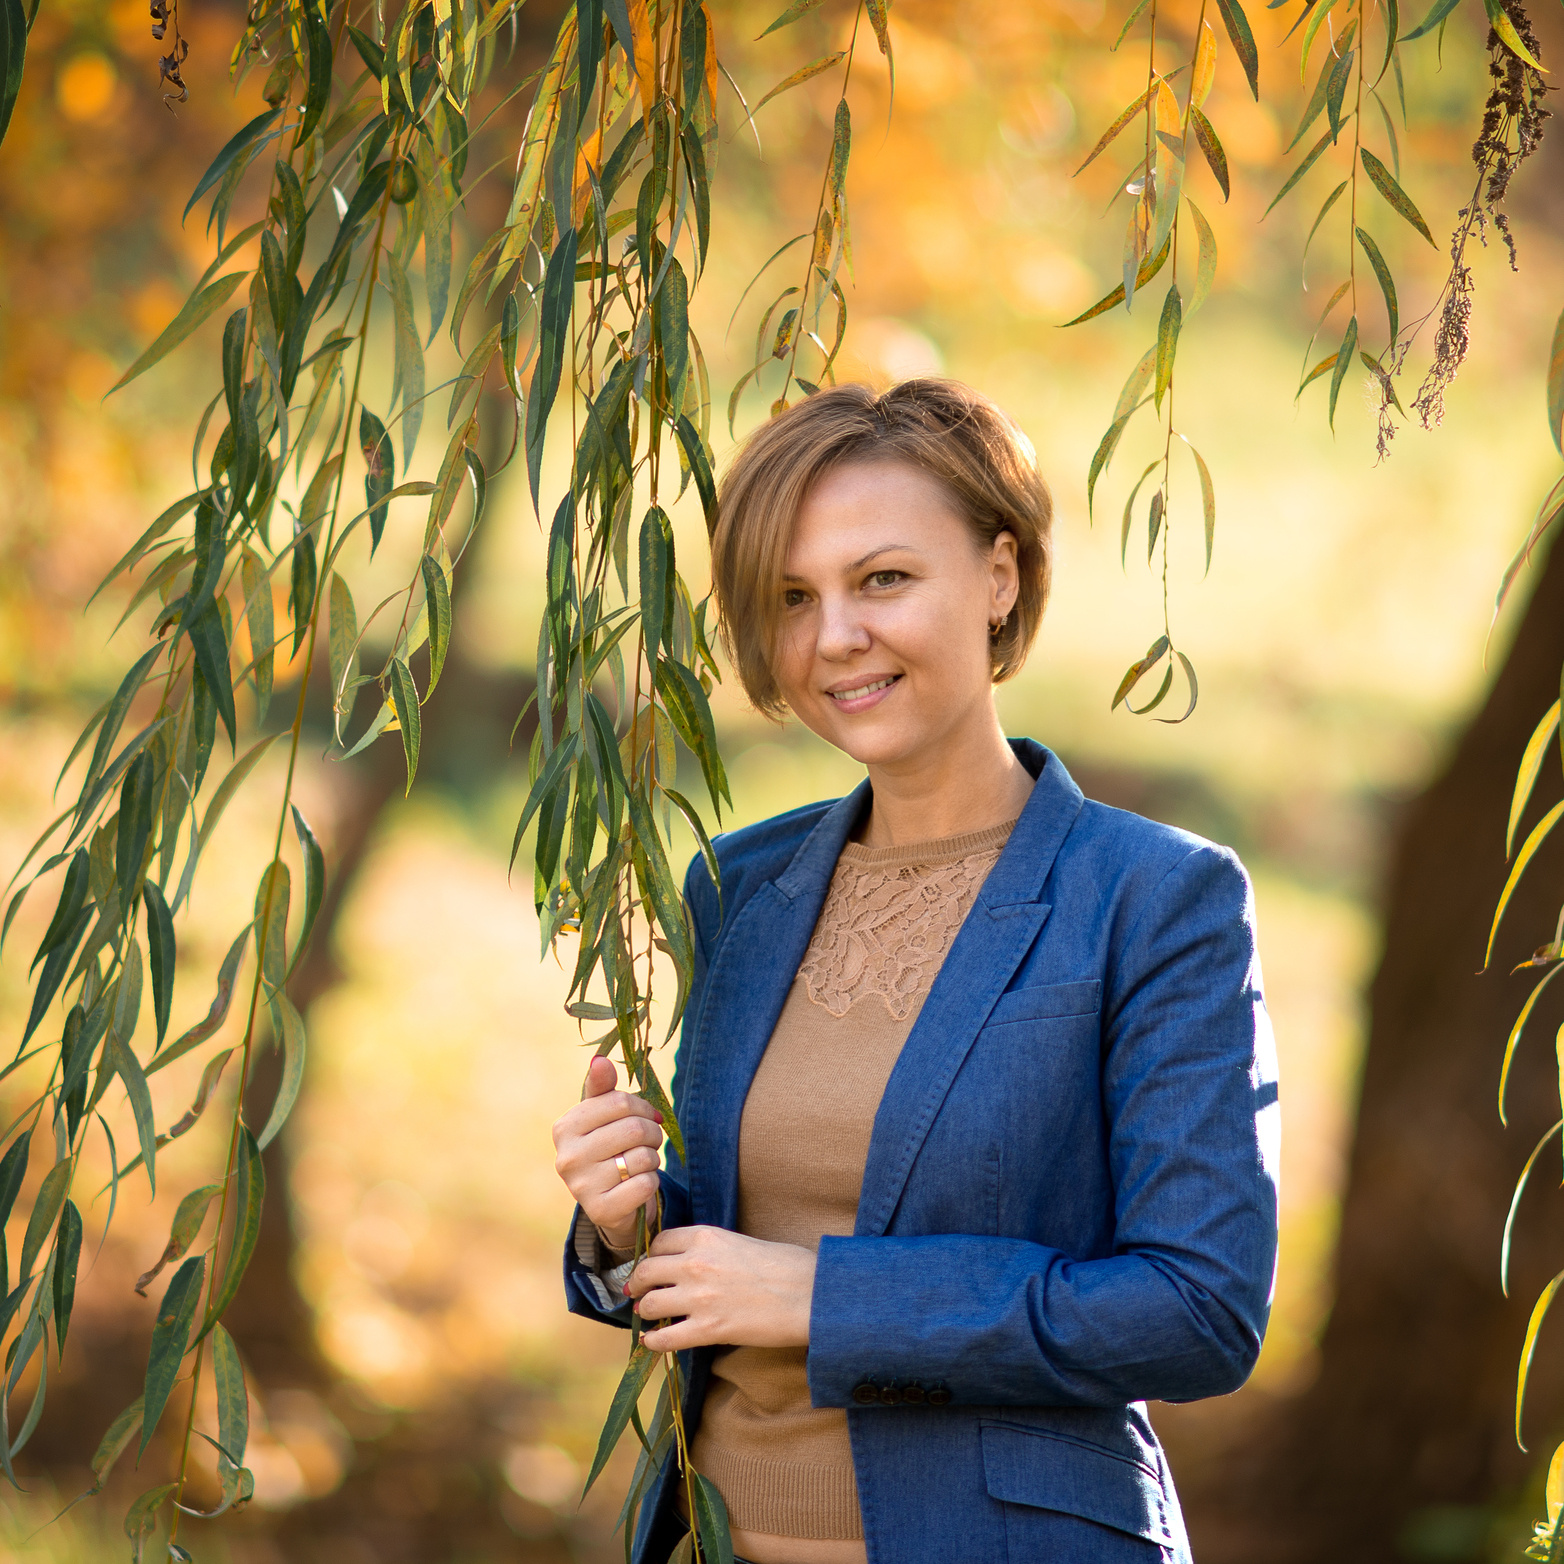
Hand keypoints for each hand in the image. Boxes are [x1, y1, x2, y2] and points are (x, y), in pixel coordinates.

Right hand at [552, 1055, 662, 1250]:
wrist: (613, 1203)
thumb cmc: (609, 1149)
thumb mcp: (602, 1118)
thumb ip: (602, 1088)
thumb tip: (600, 1060)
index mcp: (564, 1128)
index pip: (619, 1102)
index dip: (643, 1108)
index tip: (647, 1116)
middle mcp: (567, 1157)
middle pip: (633, 1128)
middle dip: (652, 1133)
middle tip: (649, 1141)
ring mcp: (581, 1187)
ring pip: (642, 1157)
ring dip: (652, 1159)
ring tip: (641, 1163)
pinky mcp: (601, 1211)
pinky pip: (645, 1184)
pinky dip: (651, 1183)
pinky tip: (638, 1185)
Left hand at [628, 1226, 815, 1351]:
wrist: (810, 1295)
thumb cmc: (787, 1265)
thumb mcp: (742, 1242)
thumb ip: (712, 1249)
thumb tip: (692, 1264)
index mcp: (706, 1236)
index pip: (659, 1241)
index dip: (651, 1256)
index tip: (652, 1266)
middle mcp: (695, 1263)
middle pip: (646, 1271)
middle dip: (638, 1284)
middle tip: (639, 1293)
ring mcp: (699, 1297)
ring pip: (649, 1304)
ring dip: (646, 1312)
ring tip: (649, 1317)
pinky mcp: (708, 1330)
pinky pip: (664, 1339)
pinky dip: (654, 1342)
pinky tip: (653, 1342)